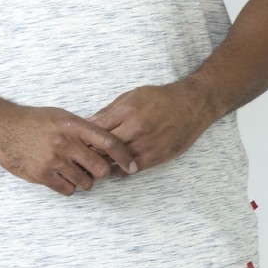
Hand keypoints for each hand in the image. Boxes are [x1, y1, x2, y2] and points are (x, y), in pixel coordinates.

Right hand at [0, 105, 137, 195]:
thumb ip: (83, 129)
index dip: (125, 157)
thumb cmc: (34, 120)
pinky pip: (68, 190)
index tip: (132, 166)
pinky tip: (62, 177)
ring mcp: (54, 160)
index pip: (109, 143)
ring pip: (85, 183)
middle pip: (101, 168)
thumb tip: (106, 144)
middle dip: (102, 172)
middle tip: (96, 170)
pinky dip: (69, 186)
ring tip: (76, 172)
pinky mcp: (42, 175)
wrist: (2, 127)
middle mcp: (66, 143)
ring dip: (85, 181)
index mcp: (73, 125)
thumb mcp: (61, 116)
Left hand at [89, 81, 214, 172]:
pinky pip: (132, 169)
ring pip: (117, 160)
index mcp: (128, 111)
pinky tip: (112, 169)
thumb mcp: (131, 95)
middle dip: (90, 151)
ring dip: (104, 163)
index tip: (76, 140)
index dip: (84, 136)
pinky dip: (119, 171)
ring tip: (92, 165)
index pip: (97, 128)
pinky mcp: (156, 157)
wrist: (191, 105)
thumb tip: (88, 121)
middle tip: (80, 156)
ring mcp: (147, 144)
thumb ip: (110, 110)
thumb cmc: (159, 98)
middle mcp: (136, 129)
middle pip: (104, 146)